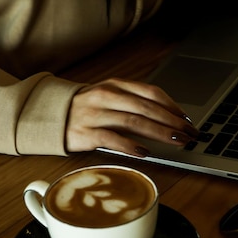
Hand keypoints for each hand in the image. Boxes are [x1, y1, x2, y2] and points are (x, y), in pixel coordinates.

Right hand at [65, 78, 198, 156]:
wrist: (48, 116)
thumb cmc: (85, 108)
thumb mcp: (109, 97)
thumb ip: (133, 102)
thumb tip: (167, 117)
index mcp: (115, 85)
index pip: (151, 93)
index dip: (172, 106)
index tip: (187, 119)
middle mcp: (106, 96)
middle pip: (147, 108)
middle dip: (172, 122)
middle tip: (189, 134)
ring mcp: (95, 114)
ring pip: (134, 122)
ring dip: (159, 133)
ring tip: (176, 142)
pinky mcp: (85, 133)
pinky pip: (112, 139)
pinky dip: (131, 146)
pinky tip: (145, 153)